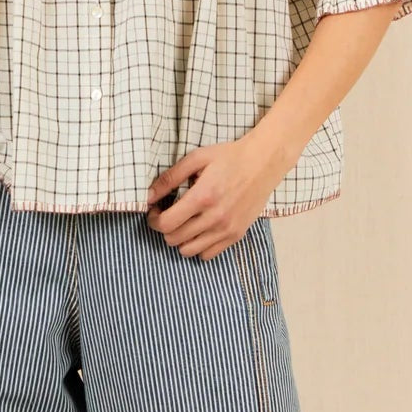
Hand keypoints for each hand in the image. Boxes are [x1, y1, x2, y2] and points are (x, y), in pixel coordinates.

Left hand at [144, 126, 295, 259]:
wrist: (263, 162)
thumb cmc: (229, 157)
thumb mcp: (197, 158)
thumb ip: (170, 178)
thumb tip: (148, 195)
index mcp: (203, 197)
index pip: (167, 223)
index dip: (154, 220)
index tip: (155, 211)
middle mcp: (215, 218)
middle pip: (174, 239)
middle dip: (164, 228)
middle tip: (166, 214)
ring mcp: (227, 229)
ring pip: (189, 251)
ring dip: (179, 239)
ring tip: (182, 222)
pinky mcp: (236, 235)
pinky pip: (208, 254)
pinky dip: (198, 246)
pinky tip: (198, 229)